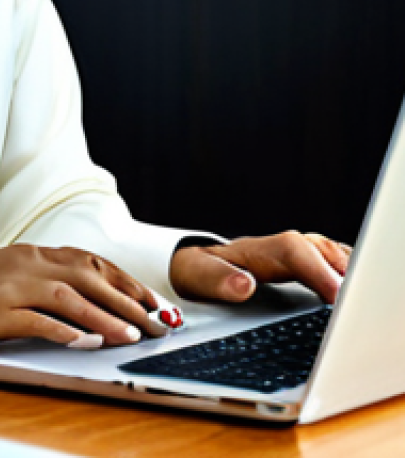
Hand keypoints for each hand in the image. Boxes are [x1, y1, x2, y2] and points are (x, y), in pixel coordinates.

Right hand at [0, 244, 175, 360]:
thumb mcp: (6, 279)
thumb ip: (43, 283)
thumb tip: (91, 304)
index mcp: (29, 253)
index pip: (90, 262)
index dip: (127, 282)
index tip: (155, 303)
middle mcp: (23, 263)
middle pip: (88, 276)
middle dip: (129, 300)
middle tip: (158, 323)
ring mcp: (8, 285)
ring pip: (69, 296)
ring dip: (106, 316)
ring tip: (133, 335)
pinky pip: (37, 321)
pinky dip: (65, 331)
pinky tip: (86, 344)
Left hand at [170, 231, 351, 304]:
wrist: (189, 267)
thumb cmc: (194, 272)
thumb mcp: (196, 277)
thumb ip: (218, 281)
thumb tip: (244, 285)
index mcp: (255, 250)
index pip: (294, 251)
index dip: (318, 270)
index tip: (337, 295)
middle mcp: (275, 248)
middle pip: (318, 248)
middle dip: (341, 271)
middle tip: (356, 302)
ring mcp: (287, 256)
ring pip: (327, 253)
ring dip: (346, 271)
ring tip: (361, 298)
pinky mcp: (295, 267)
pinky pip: (327, 263)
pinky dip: (344, 274)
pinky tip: (354, 291)